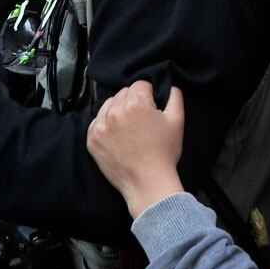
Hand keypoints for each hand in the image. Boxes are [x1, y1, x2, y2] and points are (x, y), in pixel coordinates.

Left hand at [87, 81, 186, 217]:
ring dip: (118, 110)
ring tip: (129, 126)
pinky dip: (106, 124)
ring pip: (108, 105)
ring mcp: (101, 127)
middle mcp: (115, 112)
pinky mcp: (92, 140)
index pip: (140, 84)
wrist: (148, 183)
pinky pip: (96, 122)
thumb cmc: (164, 153)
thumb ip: (175, 97)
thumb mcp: (177, 121)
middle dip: (133, 100)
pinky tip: (118, 134)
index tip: (152, 105)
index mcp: (136, 104)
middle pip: (123, 93)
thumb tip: (170, 87)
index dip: (149, 93)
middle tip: (142, 118)